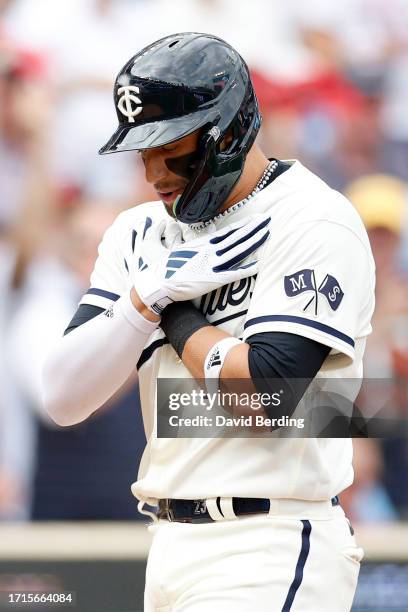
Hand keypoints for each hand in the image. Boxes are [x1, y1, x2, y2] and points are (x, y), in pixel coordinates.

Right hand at [133, 215, 269, 314]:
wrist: (156, 284)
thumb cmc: (164, 267)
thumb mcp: (177, 247)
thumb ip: (190, 238)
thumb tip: (202, 231)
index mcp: (201, 244)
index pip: (227, 232)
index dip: (242, 225)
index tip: (255, 218)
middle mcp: (209, 252)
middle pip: (236, 238)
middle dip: (252, 229)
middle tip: (267, 219)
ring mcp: (211, 265)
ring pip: (237, 252)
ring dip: (253, 243)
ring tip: (266, 234)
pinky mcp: (211, 280)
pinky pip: (233, 274)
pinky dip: (246, 268)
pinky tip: (259, 263)